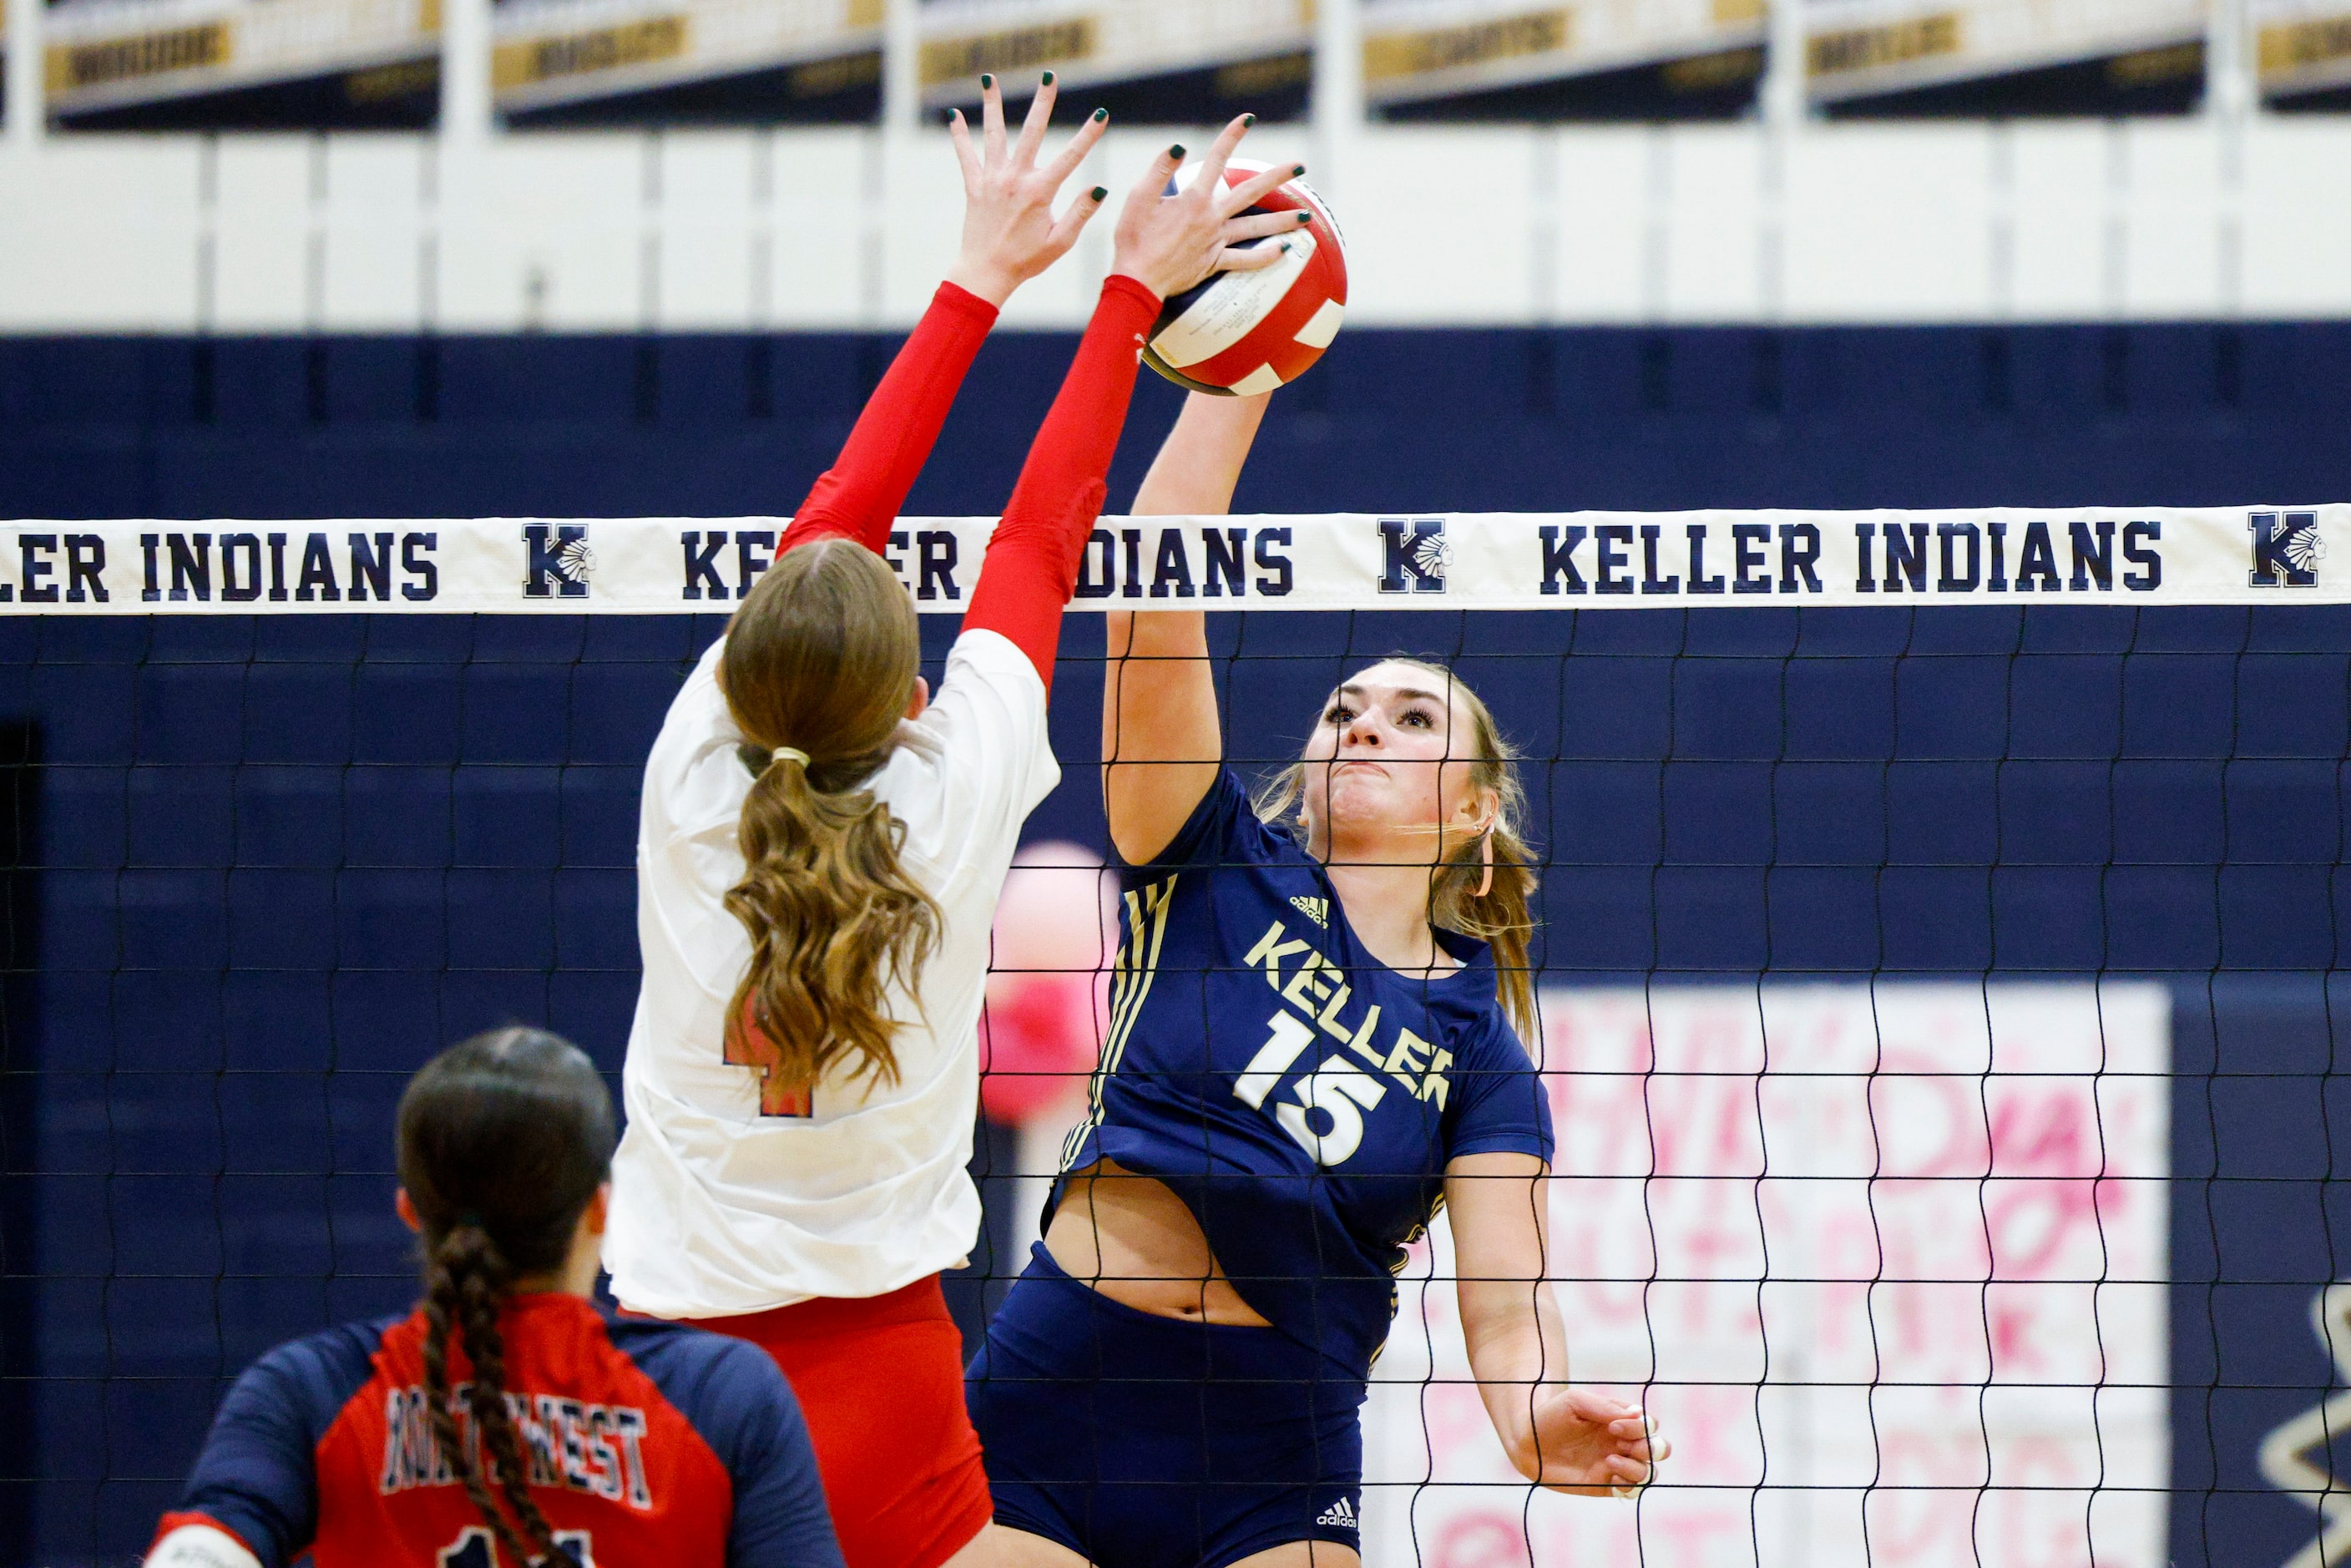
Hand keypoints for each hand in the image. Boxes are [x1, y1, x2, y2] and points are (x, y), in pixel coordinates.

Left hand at [945, 73, 1112, 307]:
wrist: (985, 273)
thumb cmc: (1026, 261)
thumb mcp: (1061, 242)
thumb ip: (1080, 212)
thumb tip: (1100, 188)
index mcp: (1040, 192)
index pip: (1072, 156)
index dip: (1089, 134)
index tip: (1102, 113)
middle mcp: (1015, 179)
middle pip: (1032, 132)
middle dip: (1043, 102)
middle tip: (1049, 76)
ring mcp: (992, 180)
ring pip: (994, 134)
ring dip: (992, 105)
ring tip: (990, 80)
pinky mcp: (974, 186)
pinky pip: (965, 155)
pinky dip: (959, 135)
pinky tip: (953, 114)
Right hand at [1110, 115, 1318, 300]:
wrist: (1137, 280)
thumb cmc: (1133, 239)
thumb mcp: (1138, 198)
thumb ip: (1160, 170)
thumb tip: (1179, 146)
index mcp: (1193, 199)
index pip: (1217, 159)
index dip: (1232, 136)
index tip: (1248, 119)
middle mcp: (1211, 218)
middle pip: (1251, 193)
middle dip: (1278, 177)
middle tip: (1300, 166)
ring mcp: (1216, 242)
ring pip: (1256, 229)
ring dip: (1283, 222)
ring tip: (1306, 216)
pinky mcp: (1214, 264)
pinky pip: (1245, 261)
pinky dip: (1264, 257)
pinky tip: (1283, 251)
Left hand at [1515, 1388, 1668, 1497]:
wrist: (1527, 1441)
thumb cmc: (1551, 1415)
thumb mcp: (1575, 1402)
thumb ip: (1605, 1407)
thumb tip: (1638, 1415)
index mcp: (1620, 1420)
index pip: (1649, 1424)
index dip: (1639, 1427)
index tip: (1612, 1426)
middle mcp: (1622, 1443)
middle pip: (1659, 1449)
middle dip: (1648, 1448)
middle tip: (1620, 1444)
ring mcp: (1616, 1465)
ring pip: (1649, 1472)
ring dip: (1636, 1468)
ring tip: (1609, 1462)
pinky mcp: (1605, 1486)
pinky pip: (1631, 1491)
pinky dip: (1628, 1486)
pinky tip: (1608, 1477)